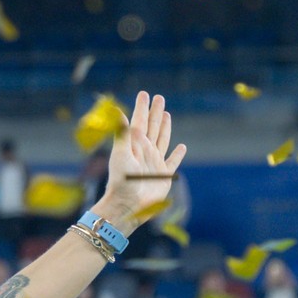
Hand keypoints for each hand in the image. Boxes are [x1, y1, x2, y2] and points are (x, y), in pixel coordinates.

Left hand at [96, 91, 186, 233]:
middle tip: (159, 97)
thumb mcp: (120, 152)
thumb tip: (115, 109)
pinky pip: (172, 162)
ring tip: (166, 115)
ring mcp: (154, 162)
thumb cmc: (122, 179)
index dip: (142, 107)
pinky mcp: (163, 175)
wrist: (128, 204)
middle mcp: (145, 151)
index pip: (139, 121)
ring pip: (162, 140)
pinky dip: (177, 154)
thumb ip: (121, 131)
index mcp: (135, 144)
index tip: (145, 93)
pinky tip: (181, 146)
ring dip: (164, 127)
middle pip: (152, 127)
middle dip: (155, 112)